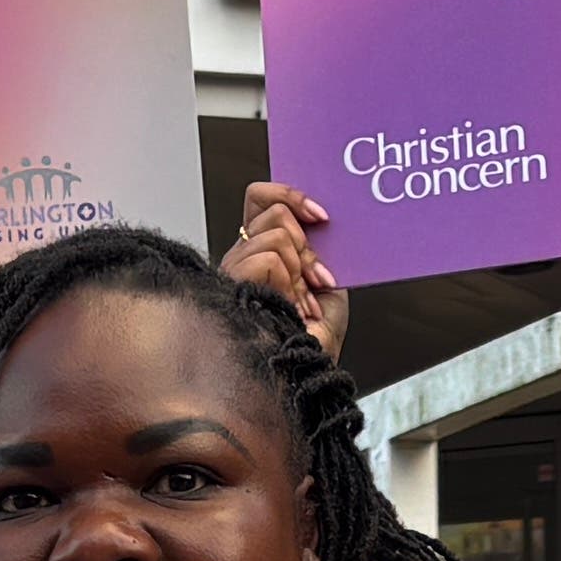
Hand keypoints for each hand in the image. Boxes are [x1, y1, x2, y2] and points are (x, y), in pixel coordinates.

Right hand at [223, 184, 347, 357]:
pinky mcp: (234, 283)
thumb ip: (317, 244)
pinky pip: (269, 258)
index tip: (321, 215)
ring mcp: (235, 269)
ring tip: (301, 300)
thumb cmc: (317, 334)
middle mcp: (244, 255)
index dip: (289, 195)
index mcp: (263, 249)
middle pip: (273, 213)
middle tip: (312, 280)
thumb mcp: (327, 278)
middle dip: (306, 247)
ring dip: (300, 271)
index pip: (260, 198)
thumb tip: (318, 215)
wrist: (309, 366)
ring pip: (276, 236)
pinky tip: (292, 306)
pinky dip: (291, 283)